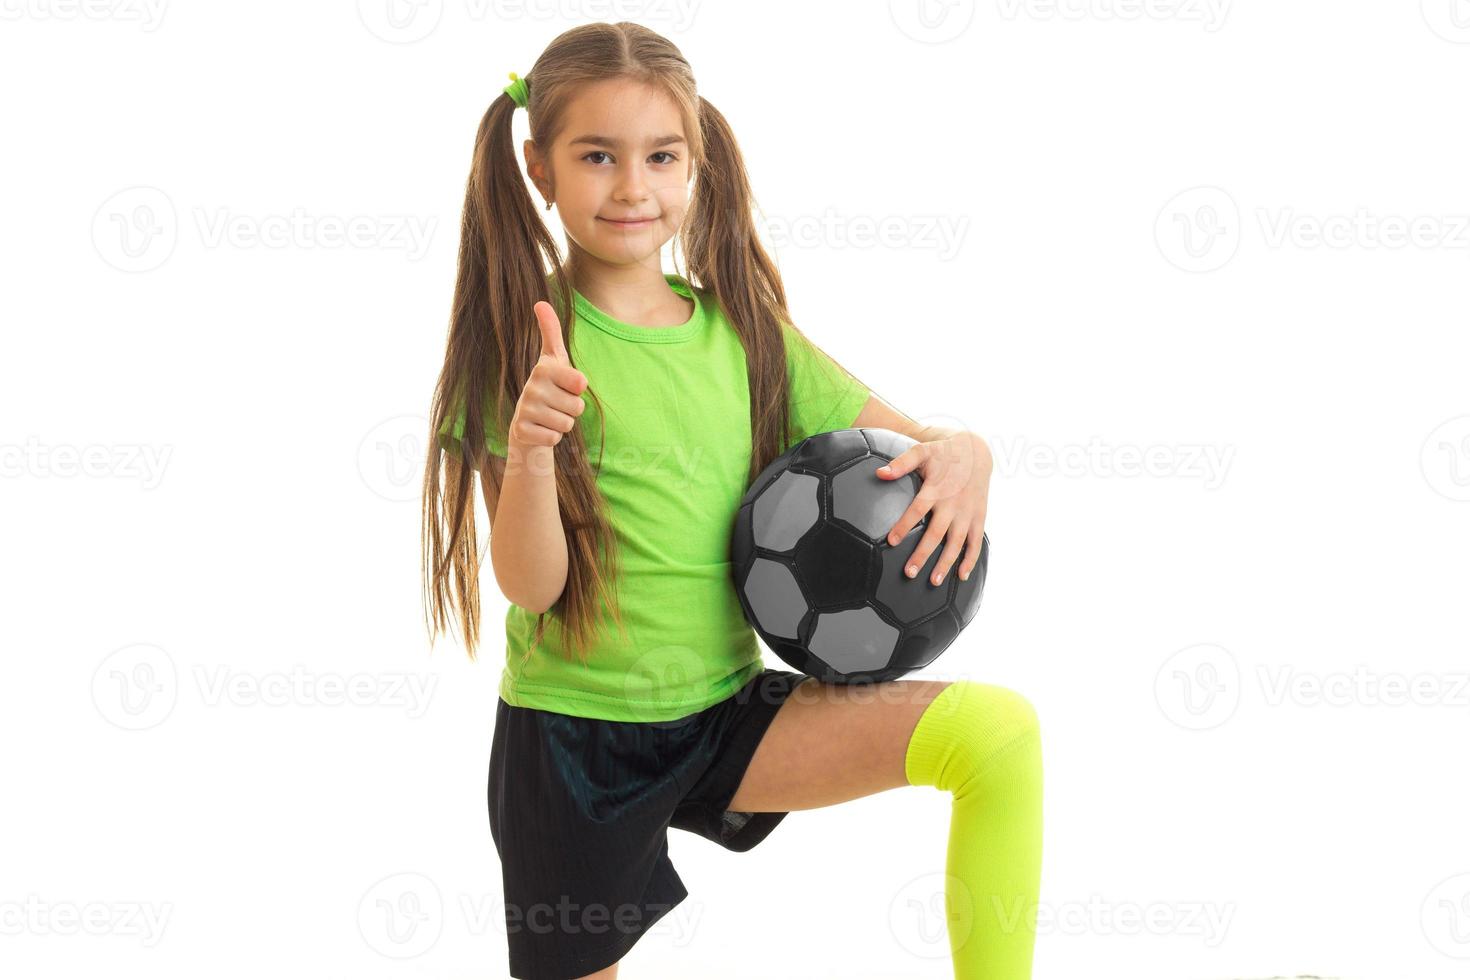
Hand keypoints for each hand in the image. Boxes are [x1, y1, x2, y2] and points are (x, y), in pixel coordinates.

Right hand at [509, 301, 587, 448]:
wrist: (526, 422)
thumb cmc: (548, 387)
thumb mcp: (553, 359)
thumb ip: (551, 331)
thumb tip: (539, 302)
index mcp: (544, 368)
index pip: (581, 382)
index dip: (578, 389)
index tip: (566, 385)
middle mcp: (532, 387)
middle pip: (577, 407)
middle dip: (572, 410)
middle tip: (556, 405)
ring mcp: (525, 409)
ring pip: (567, 424)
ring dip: (562, 424)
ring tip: (549, 417)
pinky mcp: (520, 431)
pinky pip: (554, 439)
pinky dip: (552, 438)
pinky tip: (541, 429)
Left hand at [875, 431, 991, 586]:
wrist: (976, 452)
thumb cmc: (943, 454)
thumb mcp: (922, 451)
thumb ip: (901, 463)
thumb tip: (880, 473)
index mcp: (937, 489)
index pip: (918, 510)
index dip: (905, 525)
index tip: (891, 541)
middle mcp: (953, 504)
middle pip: (936, 533)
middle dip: (923, 554)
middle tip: (909, 573)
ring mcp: (967, 513)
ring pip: (956, 542)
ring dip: (946, 563)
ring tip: (933, 581)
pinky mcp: (978, 518)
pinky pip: (976, 542)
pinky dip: (971, 559)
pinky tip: (962, 576)